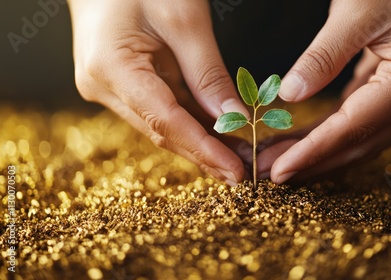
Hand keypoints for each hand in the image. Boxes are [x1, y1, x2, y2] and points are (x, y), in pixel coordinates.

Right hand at [68, 0, 250, 185]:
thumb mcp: (184, 18)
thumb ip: (207, 72)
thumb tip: (233, 117)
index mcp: (111, 68)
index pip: (165, 121)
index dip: (203, 150)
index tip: (235, 172)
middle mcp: (103, 86)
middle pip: (162, 129)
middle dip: (204, 153)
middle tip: (242, 173)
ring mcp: (109, 86)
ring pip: (162, 123)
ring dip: (200, 141)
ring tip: (237, 157)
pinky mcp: (121, 83)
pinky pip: (160, 108)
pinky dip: (190, 122)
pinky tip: (216, 135)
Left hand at [258, 0, 390, 183]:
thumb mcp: (359, 11)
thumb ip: (324, 56)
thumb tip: (290, 94)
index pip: (350, 130)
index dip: (311, 153)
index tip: (276, 171)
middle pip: (355, 145)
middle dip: (310, 163)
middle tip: (266, 173)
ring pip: (357, 140)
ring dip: (317, 153)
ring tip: (277, 161)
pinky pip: (359, 123)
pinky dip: (329, 134)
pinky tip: (303, 140)